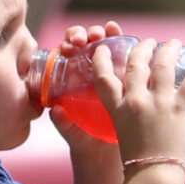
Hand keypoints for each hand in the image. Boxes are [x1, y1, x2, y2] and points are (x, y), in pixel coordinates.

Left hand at [47, 21, 123, 151]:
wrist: (107, 152)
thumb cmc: (84, 139)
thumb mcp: (72, 132)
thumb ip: (63, 124)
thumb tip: (56, 111)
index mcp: (70, 78)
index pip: (67, 52)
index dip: (67, 43)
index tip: (69, 46)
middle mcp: (88, 70)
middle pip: (85, 43)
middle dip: (85, 34)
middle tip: (85, 39)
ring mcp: (108, 71)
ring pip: (106, 44)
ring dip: (106, 33)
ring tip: (107, 31)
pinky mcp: (126, 76)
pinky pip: (126, 56)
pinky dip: (125, 43)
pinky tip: (127, 38)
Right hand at [91, 36, 184, 168]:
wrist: (153, 176)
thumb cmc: (139, 167)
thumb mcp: (123, 137)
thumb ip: (127, 121)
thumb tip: (139, 116)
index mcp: (118, 110)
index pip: (104, 78)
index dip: (103, 60)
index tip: (105, 48)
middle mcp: (136, 101)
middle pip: (136, 64)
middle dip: (142, 48)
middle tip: (148, 42)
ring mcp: (159, 103)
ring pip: (163, 65)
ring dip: (168, 50)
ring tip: (174, 43)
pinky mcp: (180, 108)